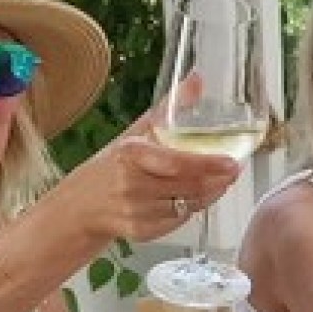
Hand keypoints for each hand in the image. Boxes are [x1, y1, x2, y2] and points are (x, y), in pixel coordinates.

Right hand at [57, 104, 241, 244]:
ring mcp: (135, 210)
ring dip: (207, 195)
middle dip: (217, 180)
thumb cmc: (113, 165)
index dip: (207, 164)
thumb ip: (168, 108)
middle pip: (188, 186)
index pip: (177, 163)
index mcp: (130, 154)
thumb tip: (197, 79)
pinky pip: (178, 221)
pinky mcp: (141, 232)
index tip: (231, 162)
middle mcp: (131, 183)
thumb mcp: (136, 133)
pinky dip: (189, 210)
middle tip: (233, 171)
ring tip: (216, 182)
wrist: (79, 205)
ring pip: (188, 205)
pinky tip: (189, 199)